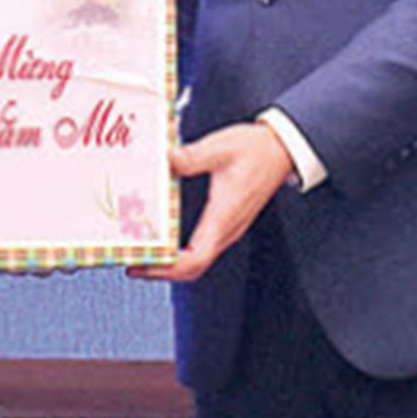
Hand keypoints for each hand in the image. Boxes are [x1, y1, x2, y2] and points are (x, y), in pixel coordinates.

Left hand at [143, 123, 294, 284]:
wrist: (281, 149)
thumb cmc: (255, 149)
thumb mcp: (221, 147)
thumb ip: (193, 156)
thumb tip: (168, 160)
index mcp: (223, 216)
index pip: (196, 259)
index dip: (168, 268)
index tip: (144, 264)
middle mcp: (227, 229)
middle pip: (194, 267)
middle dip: (162, 270)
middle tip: (134, 264)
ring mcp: (228, 228)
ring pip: (198, 259)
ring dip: (170, 263)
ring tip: (144, 254)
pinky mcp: (226, 223)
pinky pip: (202, 248)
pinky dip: (180, 252)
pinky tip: (163, 239)